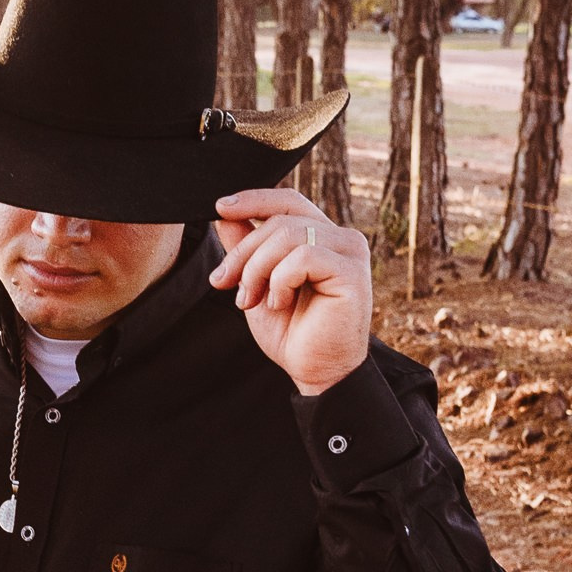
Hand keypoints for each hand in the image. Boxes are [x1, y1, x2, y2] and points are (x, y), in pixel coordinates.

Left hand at [210, 189, 370, 394]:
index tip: (219, 208)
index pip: (287, 202)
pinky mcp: (352, 271)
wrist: (314, 371)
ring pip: (288, 235)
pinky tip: (280, 303)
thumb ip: (246, 249)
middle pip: (280, 221)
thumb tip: (224, 215)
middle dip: (244, 252)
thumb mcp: (257, 284)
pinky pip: (305, 256)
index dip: (254, 199)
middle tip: (226, 284)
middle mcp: (340, 238)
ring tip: (251, 300)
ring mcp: (350, 252)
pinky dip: (281, 280)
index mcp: (321, 237)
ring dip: (258, 269)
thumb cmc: (291, 332)